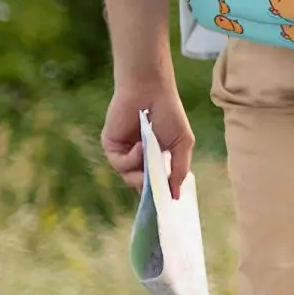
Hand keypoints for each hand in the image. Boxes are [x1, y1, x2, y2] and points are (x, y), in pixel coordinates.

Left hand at [102, 81, 193, 200]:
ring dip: (141, 171)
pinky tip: (141, 145)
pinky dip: (132, 159)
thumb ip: (179, 170)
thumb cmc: (169, 113)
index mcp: (156, 157)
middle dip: (150, 187)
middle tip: (157, 186)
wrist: (150, 91)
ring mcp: (125, 153)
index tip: (166, 203)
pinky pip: (120, 164)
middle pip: (142, 185)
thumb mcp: (182, 143)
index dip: (160, 193)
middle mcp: (139, 158)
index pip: (156, 182)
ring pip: (130, 178)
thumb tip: (176, 195)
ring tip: (151, 154)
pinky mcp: (111, 147)